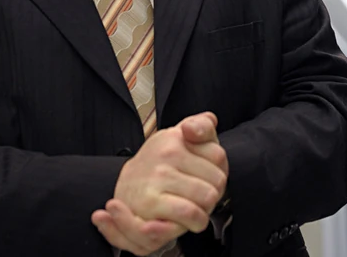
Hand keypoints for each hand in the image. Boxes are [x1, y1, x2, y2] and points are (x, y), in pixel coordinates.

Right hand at [93, 112, 227, 251]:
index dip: (215, 171)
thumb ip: (201, 125)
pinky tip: (185, 220)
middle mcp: (166, 153)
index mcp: (175, 137)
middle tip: (196, 195)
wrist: (127, 187)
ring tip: (191, 207)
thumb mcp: (182, 138)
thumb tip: (200, 125)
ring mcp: (158, 177)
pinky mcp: (151, 202)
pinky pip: (190, 214)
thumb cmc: (163, 164)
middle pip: (218, 182)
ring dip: (204, 209)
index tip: (202, 175)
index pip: (219, 157)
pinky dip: (194, 222)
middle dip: (212, 193)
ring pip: (208, 199)